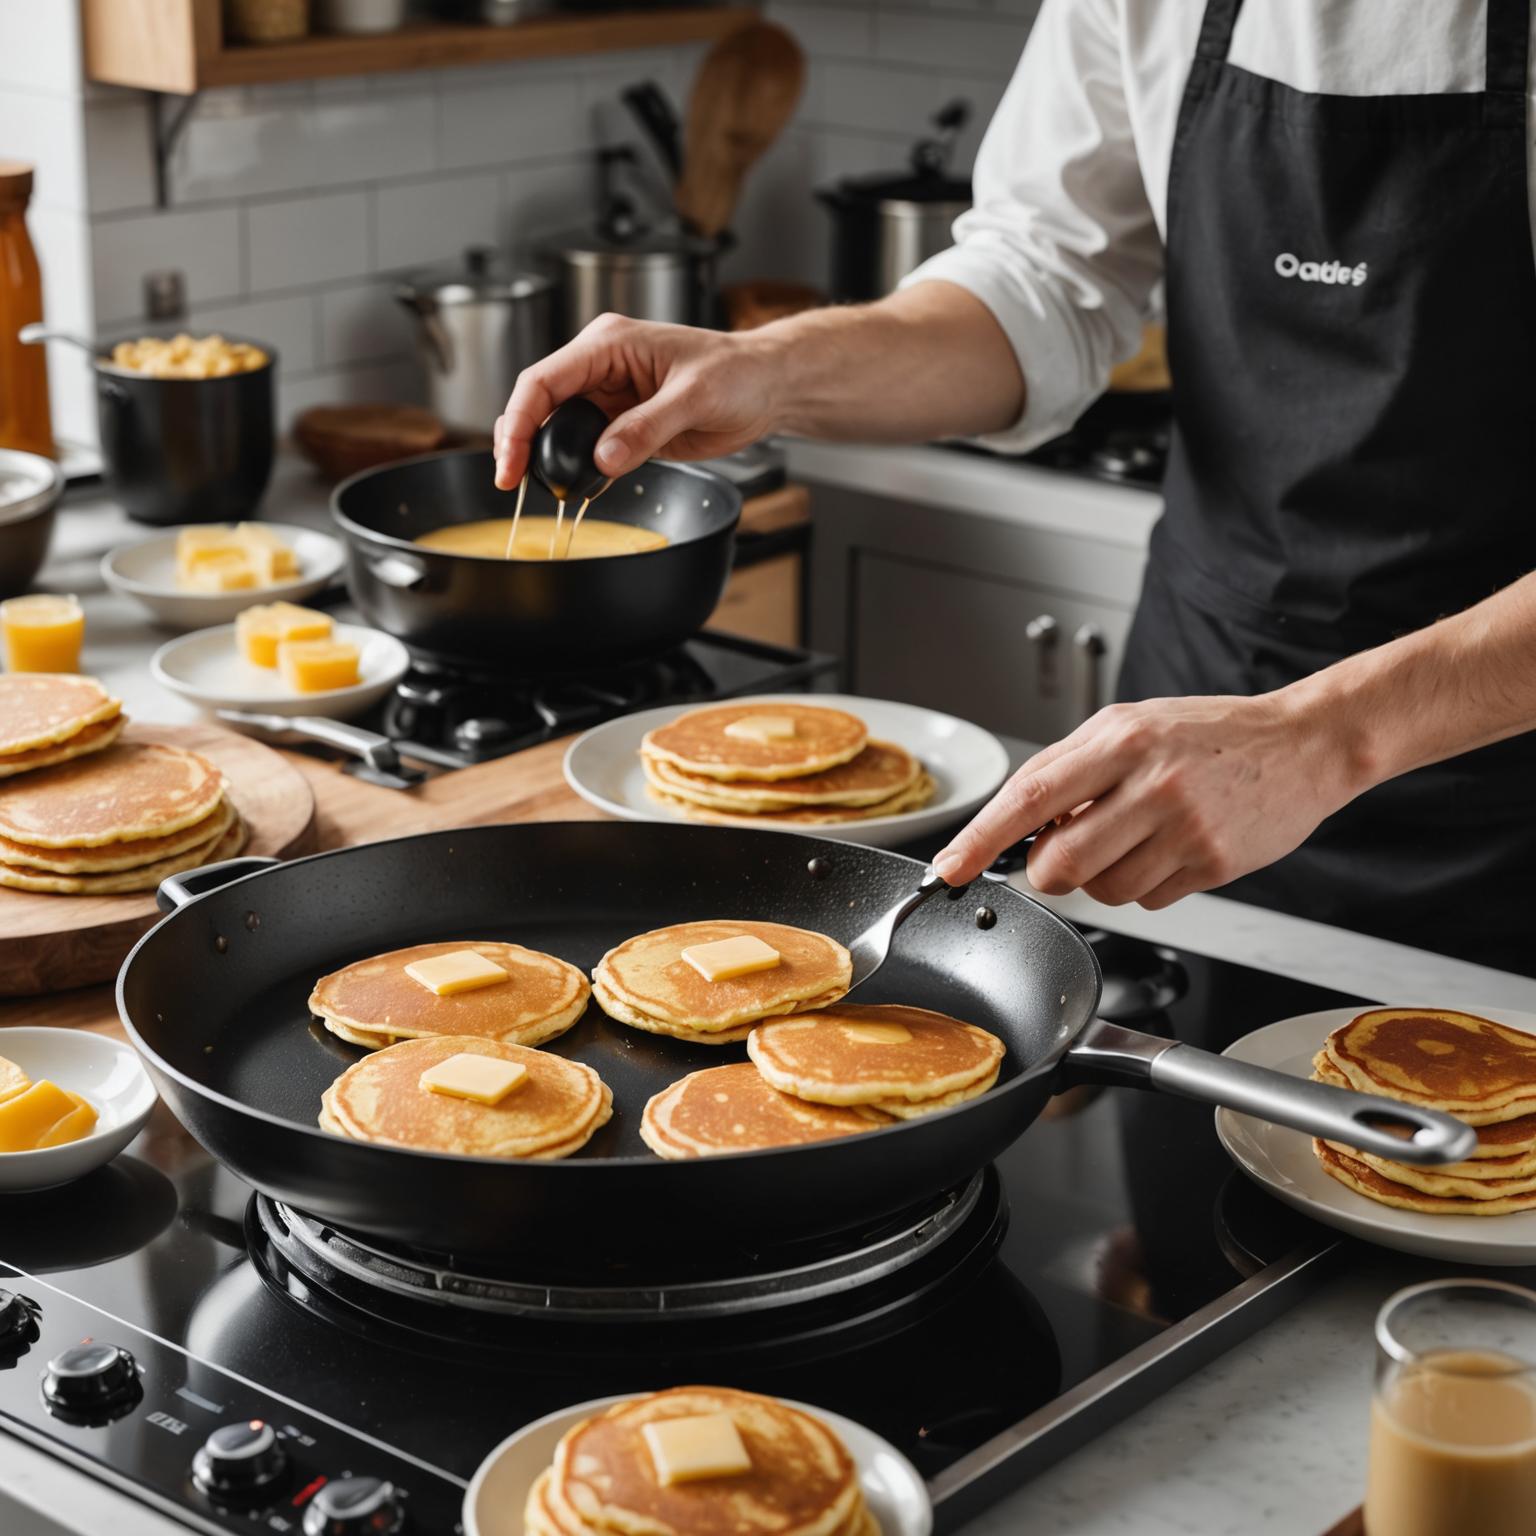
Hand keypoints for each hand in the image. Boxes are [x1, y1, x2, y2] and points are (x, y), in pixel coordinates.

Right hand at [493, 314, 784, 489]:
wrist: (765, 388)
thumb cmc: (738, 372)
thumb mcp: (695, 396)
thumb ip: (647, 427)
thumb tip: (604, 457)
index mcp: (609, 344)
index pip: (544, 379)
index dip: (520, 419)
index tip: (512, 459)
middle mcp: (601, 368)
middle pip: (539, 403)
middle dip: (521, 441)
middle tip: (512, 481)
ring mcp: (609, 398)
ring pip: (557, 427)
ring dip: (545, 456)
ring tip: (537, 487)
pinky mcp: (622, 425)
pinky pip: (585, 447)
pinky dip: (575, 468)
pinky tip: (574, 488)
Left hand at [931, 692, 1362, 907]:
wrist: (1303, 744)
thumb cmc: (1208, 733)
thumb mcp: (1129, 724)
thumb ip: (1068, 767)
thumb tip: (1013, 821)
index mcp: (1121, 741)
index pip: (1030, 798)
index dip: (981, 840)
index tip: (949, 868)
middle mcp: (1152, 785)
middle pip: (1059, 863)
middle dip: (1047, 869)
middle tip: (1063, 849)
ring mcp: (1185, 830)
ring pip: (1101, 891)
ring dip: (1100, 876)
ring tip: (1134, 835)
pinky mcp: (1212, 865)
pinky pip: (1147, 900)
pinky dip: (1142, 883)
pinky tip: (1169, 847)